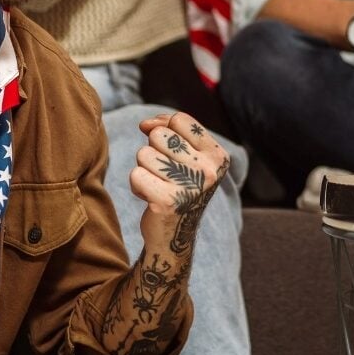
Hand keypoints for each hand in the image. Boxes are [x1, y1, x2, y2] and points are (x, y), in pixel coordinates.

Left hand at [132, 112, 229, 252]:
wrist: (173, 235)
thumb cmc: (177, 185)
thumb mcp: (184, 154)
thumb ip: (168, 129)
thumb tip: (145, 124)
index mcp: (218, 156)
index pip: (179, 119)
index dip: (165, 129)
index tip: (169, 151)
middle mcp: (208, 171)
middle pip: (159, 135)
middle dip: (154, 151)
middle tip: (165, 174)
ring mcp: (190, 187)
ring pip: (144, 154)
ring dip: (144, 169)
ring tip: (158, 185)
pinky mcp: (167, 202)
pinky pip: (135, 174)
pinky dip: (137, 186)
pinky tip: (151, 198)